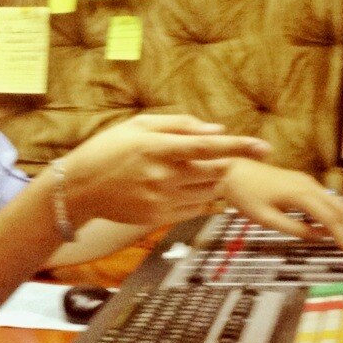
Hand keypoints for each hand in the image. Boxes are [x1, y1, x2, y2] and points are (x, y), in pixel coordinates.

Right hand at [60, 115, 272, 230]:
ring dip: (211, 180)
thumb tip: (217, 130)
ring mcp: (160, 199)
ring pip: (207, 191)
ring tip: (191, 172)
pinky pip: (195, 209)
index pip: (207, 146)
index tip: (264, 147)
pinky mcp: (158, 217)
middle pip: (213, 170)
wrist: (78, 188)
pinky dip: (201, 198)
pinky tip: (186, 189)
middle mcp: (161, 175)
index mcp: (157, 147)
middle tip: (216, 156)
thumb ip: (179, 125)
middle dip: (223, 162)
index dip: (238, 146)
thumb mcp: (138, 126)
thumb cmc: (108, 150)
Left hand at [219, 159, 342, 253]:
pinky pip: (327, 198)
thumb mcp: (265, 218)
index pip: (330, 219)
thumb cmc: (244, 194)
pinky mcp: (302, 182)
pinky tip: (341, 225)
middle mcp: (308, 185)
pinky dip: (338, 213)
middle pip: (340, 209)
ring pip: (336, 202)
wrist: (231, 171)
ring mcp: (307, 182)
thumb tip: (318, 238)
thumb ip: (293, 228)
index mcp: (300, 194)